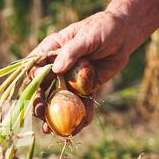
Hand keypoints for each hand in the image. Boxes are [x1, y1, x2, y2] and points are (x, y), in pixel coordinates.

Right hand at [29, 10, 133, 132]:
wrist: (125, 35)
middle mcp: (57, 67)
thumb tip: (56, 69)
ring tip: (50, 131)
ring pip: (59, 100)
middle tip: (40, 114)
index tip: (38, 86)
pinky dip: (81, 115)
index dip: (34, 79)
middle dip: (40, 103)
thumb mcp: (86, 36)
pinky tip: (79, 127)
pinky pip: (81, 104)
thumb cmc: (103, 28)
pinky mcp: (85, 88)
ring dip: (55, 116)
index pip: (36, 67)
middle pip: (43, 88)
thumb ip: (71, 52)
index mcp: (52, 51)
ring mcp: (70, 80)